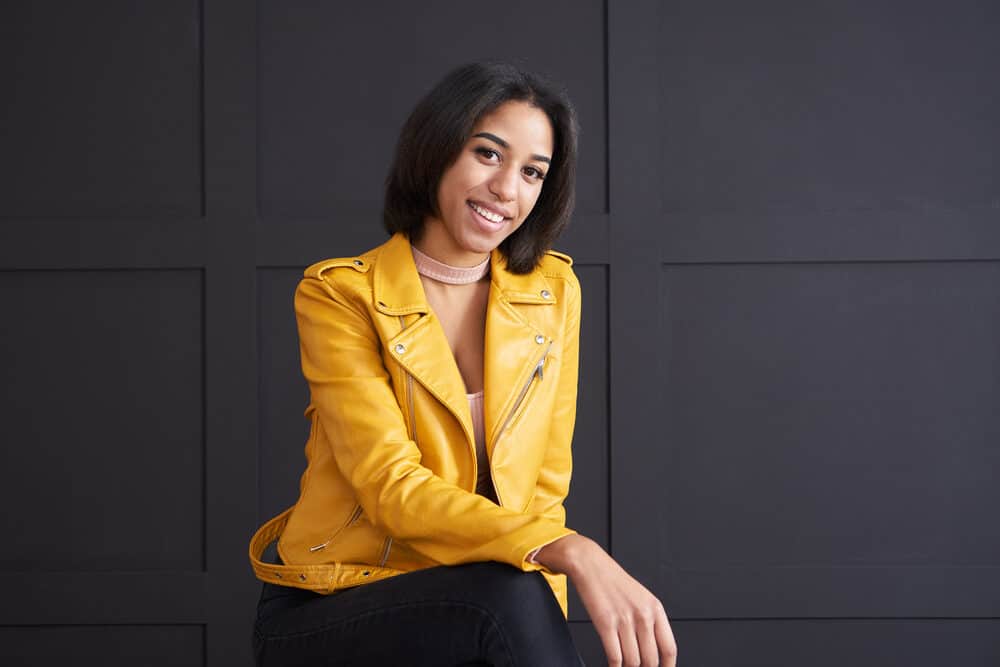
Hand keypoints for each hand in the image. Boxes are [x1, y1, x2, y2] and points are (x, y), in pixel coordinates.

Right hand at [534, 534, 676, 666]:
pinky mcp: (605, 623)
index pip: (669, 648)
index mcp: (655, 609)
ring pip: (633, 662)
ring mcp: (625, 620)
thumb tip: (654, 651)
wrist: (591, 565)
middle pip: (651, 660)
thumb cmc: (613, 581)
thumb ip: (650, 621)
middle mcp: (643, 615)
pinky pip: (615, 657)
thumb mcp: (641, 598)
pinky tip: (613, 666)